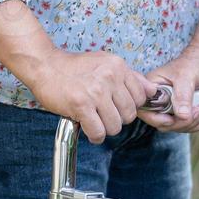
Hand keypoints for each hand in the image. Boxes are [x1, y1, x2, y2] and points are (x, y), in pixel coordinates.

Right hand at [22, 49, 153, 144]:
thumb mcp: (105, 63)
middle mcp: (109, 77)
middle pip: (129, 115)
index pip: (140, 97)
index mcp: (118, 66)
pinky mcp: (81, 105)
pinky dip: (94, 135)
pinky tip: (86, 125)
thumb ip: (130, 77)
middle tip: (102, 113)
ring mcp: (96, 91)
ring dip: (104, 128)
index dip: (128, 106)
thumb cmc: (74, 67)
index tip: (116, 106)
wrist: (45, 65)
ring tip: (93, 119)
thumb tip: (153, 91)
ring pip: (115, 126)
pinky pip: (98, 132)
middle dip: (117, 119)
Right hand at [137, 48, 198, 133]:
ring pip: (174, 126)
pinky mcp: (179, 112)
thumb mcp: (186, 76)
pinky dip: (196, 124)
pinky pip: (184, 126)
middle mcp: (157, 99)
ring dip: (192, 122)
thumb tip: (182, 116)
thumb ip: (183, 95)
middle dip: (182, 121)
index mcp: (151, 87)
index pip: (145, 109)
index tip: (174, 118)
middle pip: (162, 123)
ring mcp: (168, 107)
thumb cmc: (192, 64)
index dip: (157, 119)